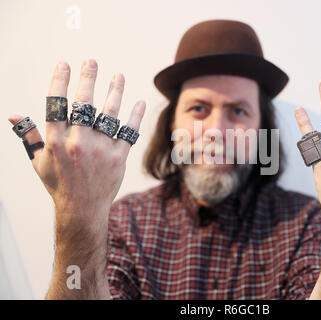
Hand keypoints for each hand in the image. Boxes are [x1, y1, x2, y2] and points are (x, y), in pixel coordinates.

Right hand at [8, 59, 145, 238]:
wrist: (82, 210)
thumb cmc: (59, 184)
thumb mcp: (39, 162)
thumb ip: (30, 137)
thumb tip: (13, 116)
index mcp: (56, 142)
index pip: (56, 104)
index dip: (60, 81)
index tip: (64, 64)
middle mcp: (78, 143)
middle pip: (84, 103)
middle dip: (88, 79)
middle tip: (92, 61)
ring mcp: (101, 149)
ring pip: (110, 113)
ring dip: (115, 91)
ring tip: (119, 76)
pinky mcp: (118, 157)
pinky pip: (129, 132)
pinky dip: (136, 116)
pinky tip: (139, 102)